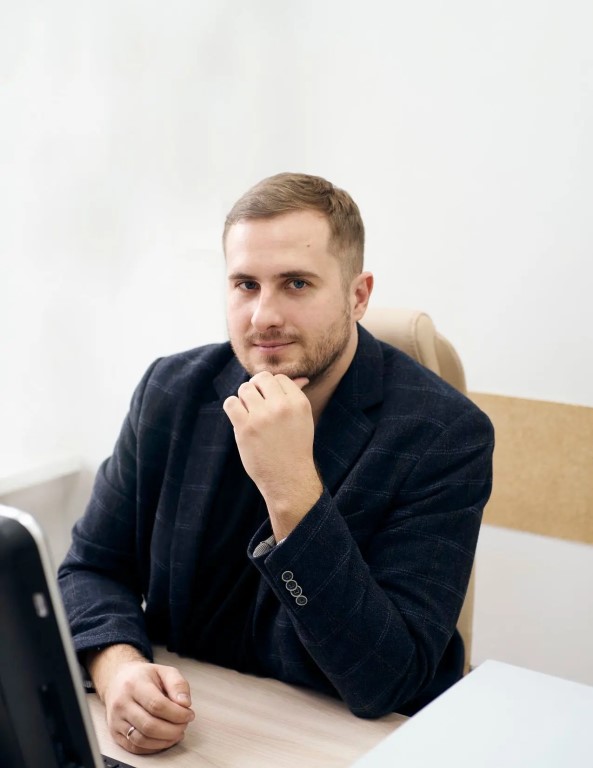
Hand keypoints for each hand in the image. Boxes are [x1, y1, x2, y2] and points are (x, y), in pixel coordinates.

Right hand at [87, 645, 194, 754]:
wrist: (118, 680)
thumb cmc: (142, 676)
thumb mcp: (164, 671)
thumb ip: (178, 684)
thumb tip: (185, 703)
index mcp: (134, 684)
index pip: (157, 705)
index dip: (177, 714)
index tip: (189, 714)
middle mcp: (122, 703)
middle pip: (149, 726)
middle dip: (172, 730)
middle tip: (184, 725)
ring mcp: (116, 720)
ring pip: (141, 740)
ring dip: (164, 741)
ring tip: (176, 733)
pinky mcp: (115, 733)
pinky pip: (134, 747)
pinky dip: (153, 747)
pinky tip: (163, 740)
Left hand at [223, 371, 322, 538]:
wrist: (288, 478)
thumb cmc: (295, 447)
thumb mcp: (303, 419)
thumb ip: (297, 396)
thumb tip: (300, 377)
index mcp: (299, 402)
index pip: (280, 378)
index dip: (272, 388)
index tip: (271, 403)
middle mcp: (281, 406)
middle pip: (261, 378)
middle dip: (257, 388)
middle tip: (258, 404)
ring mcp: (262, 416)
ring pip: (245, 389)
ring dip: (244, 398)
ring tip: (250, 413)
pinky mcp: (245, 428)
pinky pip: (231, 403)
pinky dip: (233, 407)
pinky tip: (240, 418)